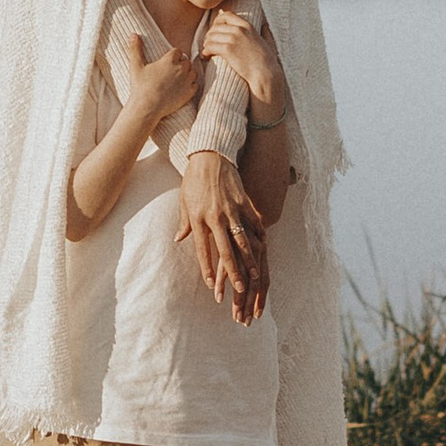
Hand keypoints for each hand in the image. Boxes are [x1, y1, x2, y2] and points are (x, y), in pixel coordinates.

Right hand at [124, 38, 198, 127]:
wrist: (147, 107)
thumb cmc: (140, 86)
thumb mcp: (136, 66)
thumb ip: (135, 49)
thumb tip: (133, 34)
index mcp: (169, 60)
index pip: (177, 51)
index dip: (173, 56)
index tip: (168, 61)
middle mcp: (181, 68)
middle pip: (186, 61)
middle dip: (181, 64)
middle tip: (172, 71)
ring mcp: (186, 81)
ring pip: (193, 72)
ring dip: (187, 74)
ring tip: (178, 79)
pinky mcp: (189, 92)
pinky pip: (196, 85)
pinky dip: (191, 85)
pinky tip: (183, 88)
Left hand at [183, 151, 269, 322]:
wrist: (209, 155)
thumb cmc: (194, 180)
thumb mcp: (184, 201)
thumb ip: (185, 223)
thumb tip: (180, 239)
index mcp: (199, 219)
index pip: (203, 252)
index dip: (207, 272)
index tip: (212, 289)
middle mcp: (216, 217)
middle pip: (226, 251)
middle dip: (233, 273)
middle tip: (240, 291)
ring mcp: (233, 210)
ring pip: (244, 241)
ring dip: (250, 261)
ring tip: (256, 276)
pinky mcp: (245, 202)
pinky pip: (254, 223)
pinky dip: (259, 237)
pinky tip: (264, 249)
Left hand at [198, 2, 283, 118]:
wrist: (265, 74)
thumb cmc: (267, 62)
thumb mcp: (268, 41)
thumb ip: (265, 31)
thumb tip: (265, 24)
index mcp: (247, 26)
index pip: (226, 15)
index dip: (217, 21)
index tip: (215, 30)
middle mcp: (239, 29)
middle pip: (216, 26)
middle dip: (209, 34)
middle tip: (208, 43)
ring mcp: (233, 39)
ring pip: (210, 36)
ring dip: (206, 44)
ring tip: (206, 51)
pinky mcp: (227, 50)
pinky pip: (210, 46)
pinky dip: (205, 51)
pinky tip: (206, 56)